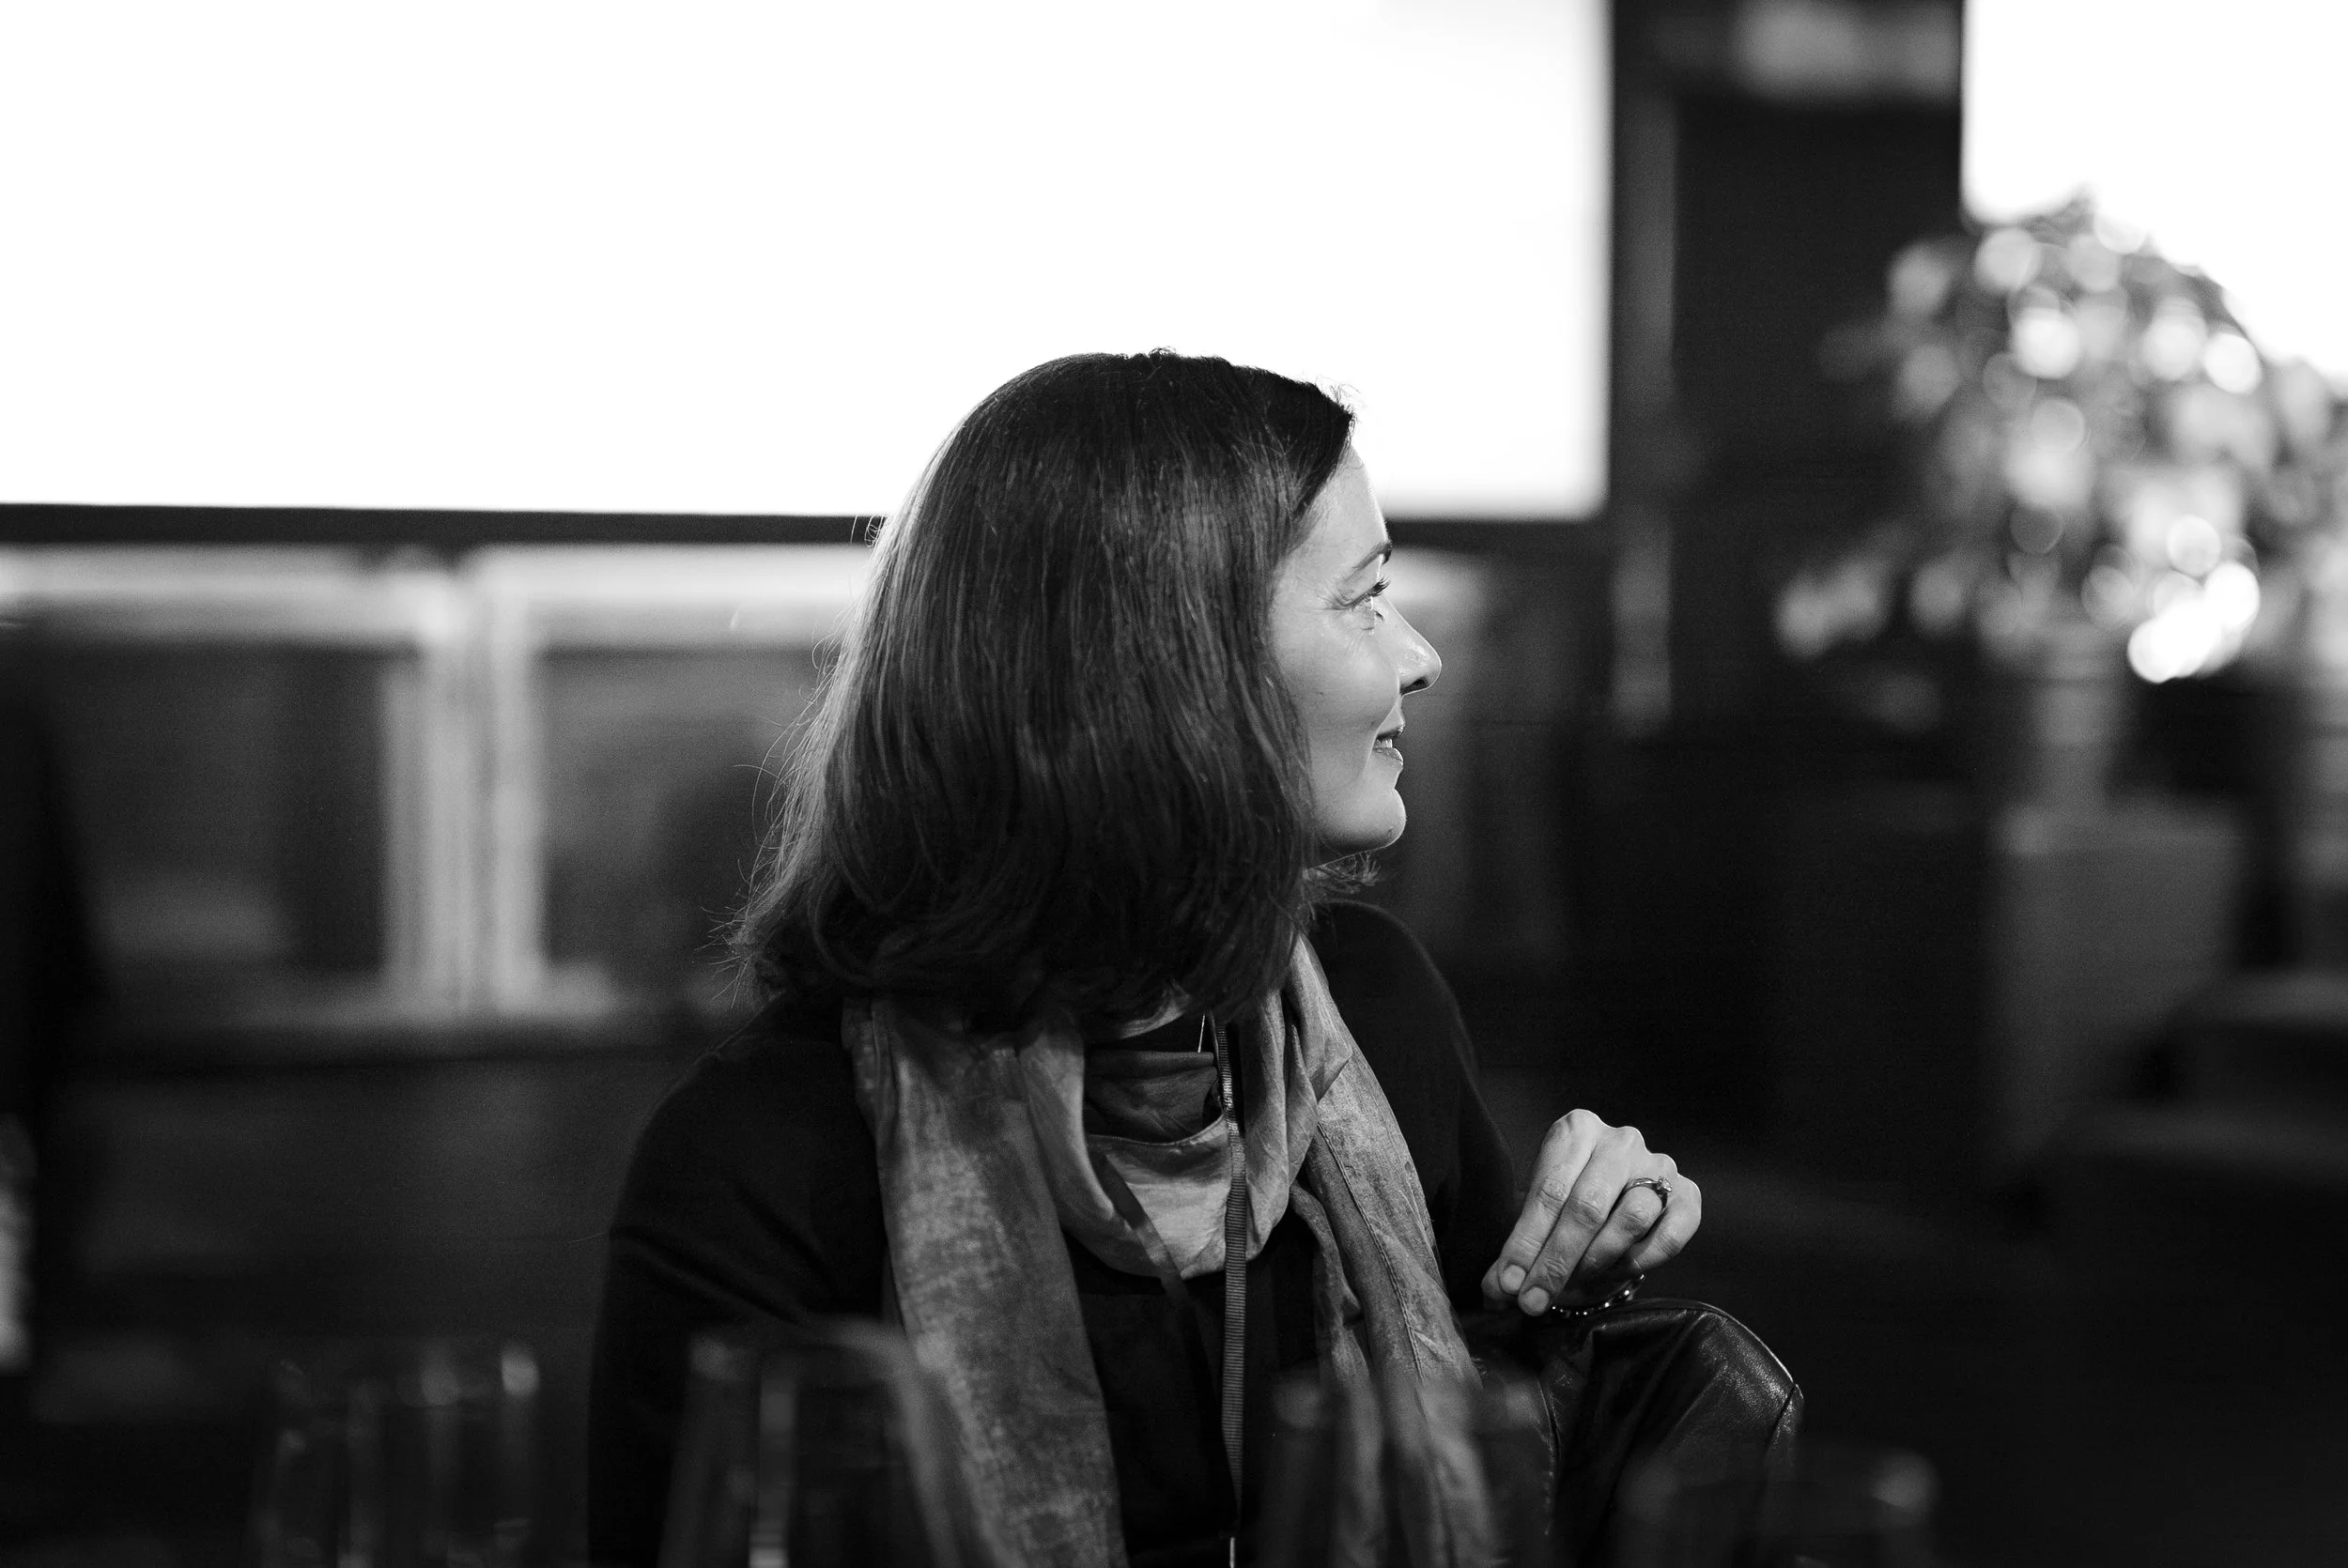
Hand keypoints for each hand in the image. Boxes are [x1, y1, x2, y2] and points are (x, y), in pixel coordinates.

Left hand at [1481, 1109, 1700, 1315]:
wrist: (1615, 1189)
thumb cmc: (1567, 1200)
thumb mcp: (1538, 1214)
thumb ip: (1518, 1251)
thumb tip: (1497, 1293)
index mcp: (1576, 1129)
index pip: (1548, 1191)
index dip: (1527, 1242)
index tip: (1509, 1283)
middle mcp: (1620, 1140)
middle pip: (1587, 1206)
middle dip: (1557, 1261)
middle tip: (1533, 1300)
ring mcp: (1659, 1164)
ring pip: (1631, 1217)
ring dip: (1597, 1260)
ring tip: (1573, 1283)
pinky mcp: (1689, 1193)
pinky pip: (1669, 1236)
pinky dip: (1641, 1261)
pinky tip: (1615, 1272)